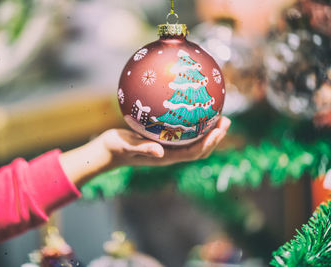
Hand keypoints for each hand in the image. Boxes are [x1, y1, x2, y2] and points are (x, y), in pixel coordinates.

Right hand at [102, 116, 230, 166]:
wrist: (108, 151)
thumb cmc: (116, 148)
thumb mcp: (126, 146)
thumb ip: (142, 149)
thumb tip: (160, 152)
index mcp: (167, 157)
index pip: (194, 152)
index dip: (209, 143)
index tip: (220, 129)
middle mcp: (171, 153)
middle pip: (200, 149)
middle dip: (215, 137)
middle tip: (225, 120)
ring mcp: (167, 147)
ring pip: (193, 141)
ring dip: (207, 131)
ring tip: (217, 115)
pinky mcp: (162, 140)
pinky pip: (181, 133)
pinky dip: (191, 123)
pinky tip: (190, 108)